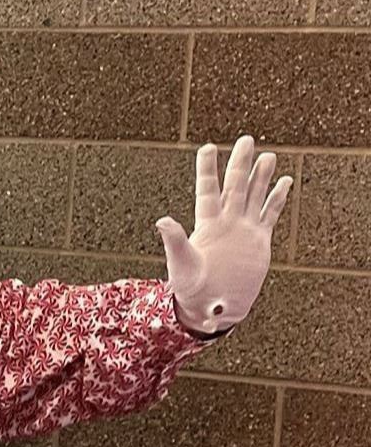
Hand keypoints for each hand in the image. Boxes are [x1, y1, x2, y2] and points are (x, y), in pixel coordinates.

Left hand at [157, 136, 291, 335]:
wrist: (212, 307)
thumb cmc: (191, 289)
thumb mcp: (181, 264)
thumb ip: (175, 241)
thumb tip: (162, 221)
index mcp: (207, 225)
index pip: (208, 191)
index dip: (208, 170)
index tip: (208, 147)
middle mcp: (226, 222)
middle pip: (235, 186)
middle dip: (240, 164)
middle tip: (246, 139)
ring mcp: (244, 229)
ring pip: (254, 196)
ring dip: (261, 177)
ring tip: (268, 155)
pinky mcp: (259, 241)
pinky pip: (270, 214)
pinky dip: (278, 198)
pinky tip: (285, 181)